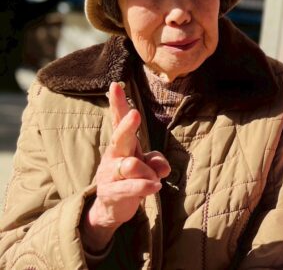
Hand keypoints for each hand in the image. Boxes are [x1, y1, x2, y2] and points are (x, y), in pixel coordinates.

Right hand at [79, 82, 170, 251]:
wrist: (111, 208)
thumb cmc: (131, 178)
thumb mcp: (147, 166)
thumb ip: (156, 161)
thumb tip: (163, 168)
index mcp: (122, 144)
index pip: (119, 120)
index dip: (118, 103)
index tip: (115, 85)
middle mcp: (113, 155)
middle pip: (120, 137)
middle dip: (127, 125)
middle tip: (135, 113)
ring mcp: (109, 174)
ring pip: (132, 165)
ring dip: (148, 172)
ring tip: (154, 180)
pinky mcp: (110, 193)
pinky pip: (130, 187)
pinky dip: (145, 186)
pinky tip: (154, 187)